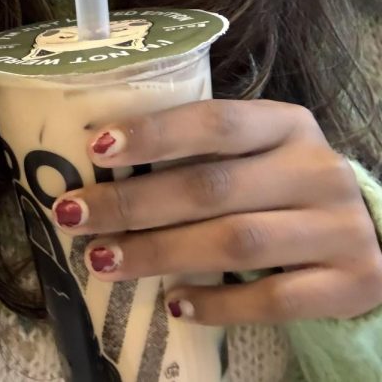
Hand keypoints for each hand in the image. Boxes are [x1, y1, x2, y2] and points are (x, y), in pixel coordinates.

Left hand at [49, 99, 381, 324]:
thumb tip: (95, 166)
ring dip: (160, 253)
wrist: (367, 238)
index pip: (215, 121)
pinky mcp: (352, 284)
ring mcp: (339, 228)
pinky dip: (218, 305)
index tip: (97, 148)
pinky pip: (274, 300)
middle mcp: (317, 170)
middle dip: (133, 203)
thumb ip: (194, 155)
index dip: (154, 133)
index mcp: (285, 124)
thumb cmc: (278, 188)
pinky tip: (174, 306)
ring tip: (103, 260)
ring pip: (236, 243)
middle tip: (74, 215)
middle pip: (212, 187)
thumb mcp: (251, 156)